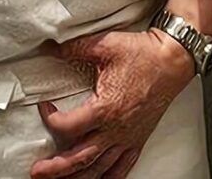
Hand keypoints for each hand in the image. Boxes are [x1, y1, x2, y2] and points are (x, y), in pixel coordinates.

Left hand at [30, 29, 194, 178]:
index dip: (50, 118)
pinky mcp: (137, 140)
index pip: (68, 126)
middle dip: (55, 168)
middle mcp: (116, 129)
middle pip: (80, 158)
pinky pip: (122, 168)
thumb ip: (74, 48)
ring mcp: (127, 137)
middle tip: (37, 171)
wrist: (173, 60)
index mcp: (105, 108)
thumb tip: (52, 48)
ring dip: (77, 177)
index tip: (45, 107)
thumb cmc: (144, 55)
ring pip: (99, 168)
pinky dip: (108, 177)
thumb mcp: (105, 45)